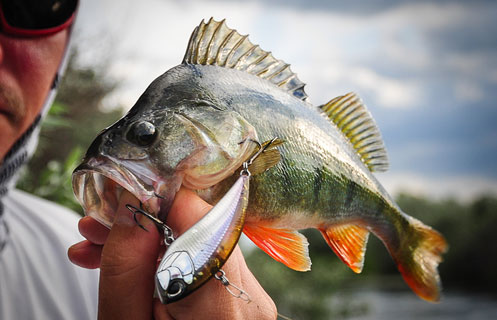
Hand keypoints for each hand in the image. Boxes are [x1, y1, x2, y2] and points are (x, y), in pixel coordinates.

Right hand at [68, 188, 275, 319]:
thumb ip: (128, 267)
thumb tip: (133, 207)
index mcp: (220, 307)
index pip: (201, 218)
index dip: (157, 199)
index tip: (119, 203)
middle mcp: (250, 299)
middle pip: (200, 230)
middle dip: (145, 222)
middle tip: (96, 228)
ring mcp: (252, 301)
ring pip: (200, 245)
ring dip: (153, 241)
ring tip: (101, 247)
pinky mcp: (243, 303)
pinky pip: (207, 266)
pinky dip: (171, 261)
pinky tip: (134, 265)